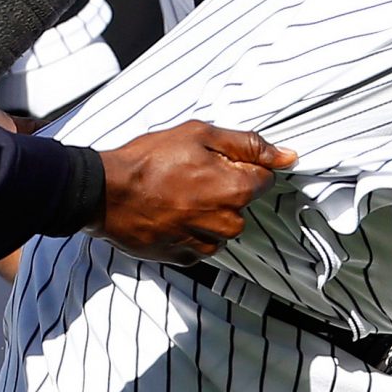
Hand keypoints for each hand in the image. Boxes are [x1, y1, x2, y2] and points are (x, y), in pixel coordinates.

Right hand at [93, 121, 292, 262]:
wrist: (104, 193)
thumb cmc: (148, 162)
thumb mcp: (199, 135)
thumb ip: (247, 145)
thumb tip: (287, 156)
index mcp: (236, 190)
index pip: (263, 178)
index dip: (238, 165)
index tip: (214, 161)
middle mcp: (227, 222)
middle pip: (241, 203)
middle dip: (223, 189)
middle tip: (188, 174)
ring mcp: (206, 242)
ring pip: (222, 225)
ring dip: (206, 211)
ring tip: (175, 194)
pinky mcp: (186, 257)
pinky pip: (200, 242)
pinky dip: (189, 229)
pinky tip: (168, 213)